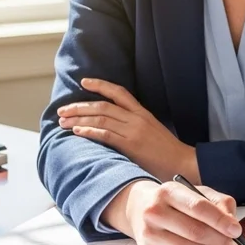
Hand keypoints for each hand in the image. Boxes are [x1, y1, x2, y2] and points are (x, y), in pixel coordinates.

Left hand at [58, 78, 196, 181]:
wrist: (183, 162)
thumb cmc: (167, 151)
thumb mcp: (152, 131)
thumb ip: (135, 125)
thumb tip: (114, 125)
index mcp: (142, 113)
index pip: (119, 92)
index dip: (100, 85)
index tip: (84, 81)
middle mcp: (137, 118)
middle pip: (103, 105)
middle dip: (79, 107)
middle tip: (62, 110)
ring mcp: (134, 131)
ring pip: (101, 118)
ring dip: (79, 119)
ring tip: (63, 122)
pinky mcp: (131, 145)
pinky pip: (105, 134)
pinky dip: (89, 131)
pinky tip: (77, 132)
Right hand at [104, 179, 240, 244]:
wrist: (140, 208)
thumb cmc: (176, 200)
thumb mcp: (197, 192)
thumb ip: (219, 203)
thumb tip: (232, 223)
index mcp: (169, 191)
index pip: (198, 207)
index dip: (221, 221)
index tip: (236, 230)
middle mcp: (154, 212)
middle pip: (195, 232)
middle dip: (220, 239)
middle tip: (233, 243)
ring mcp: (149, 234)